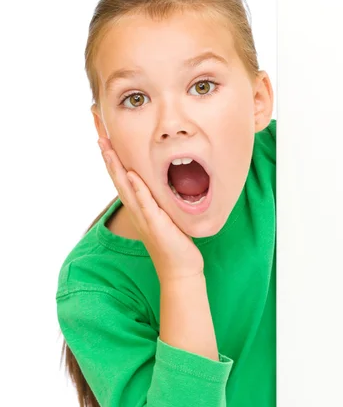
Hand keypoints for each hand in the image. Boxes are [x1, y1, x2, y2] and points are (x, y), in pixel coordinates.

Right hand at [98, 137, 204, 282]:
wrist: (179, 269)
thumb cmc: (173, 242)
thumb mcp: (164, 215)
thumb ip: (158, 199)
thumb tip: (161, 182)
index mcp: (138, 207)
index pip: (122, 179)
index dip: (113, 160)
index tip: (105, 139)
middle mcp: (136, 211)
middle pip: (118, 180)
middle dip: (108, 158)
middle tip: (99, 137)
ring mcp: (144, 217)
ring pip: (126, 189)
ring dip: (116, 168)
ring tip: (107, 149)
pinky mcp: (155, 224)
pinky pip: (145, 203)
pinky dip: (138, 189)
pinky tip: (131, 174)